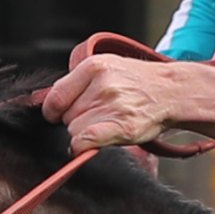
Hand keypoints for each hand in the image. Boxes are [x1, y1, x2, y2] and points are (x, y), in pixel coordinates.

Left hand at [40, 47, 214, 156]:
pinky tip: (88, 145)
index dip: (56, 111)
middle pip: (65, 116)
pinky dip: (82, 146)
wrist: (173, 91)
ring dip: (86, 132)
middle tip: (99, 116)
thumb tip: (41, 101)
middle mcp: (102, 84)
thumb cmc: (139, 84)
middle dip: (76, 120)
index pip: (55, 97)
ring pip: (75, 130)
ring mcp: (112, 105)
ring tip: (109, 123)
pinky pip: (85, 141)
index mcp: (94, 66)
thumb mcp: (107, 69)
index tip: (64, 115)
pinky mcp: (122, 126)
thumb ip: (76, 83)